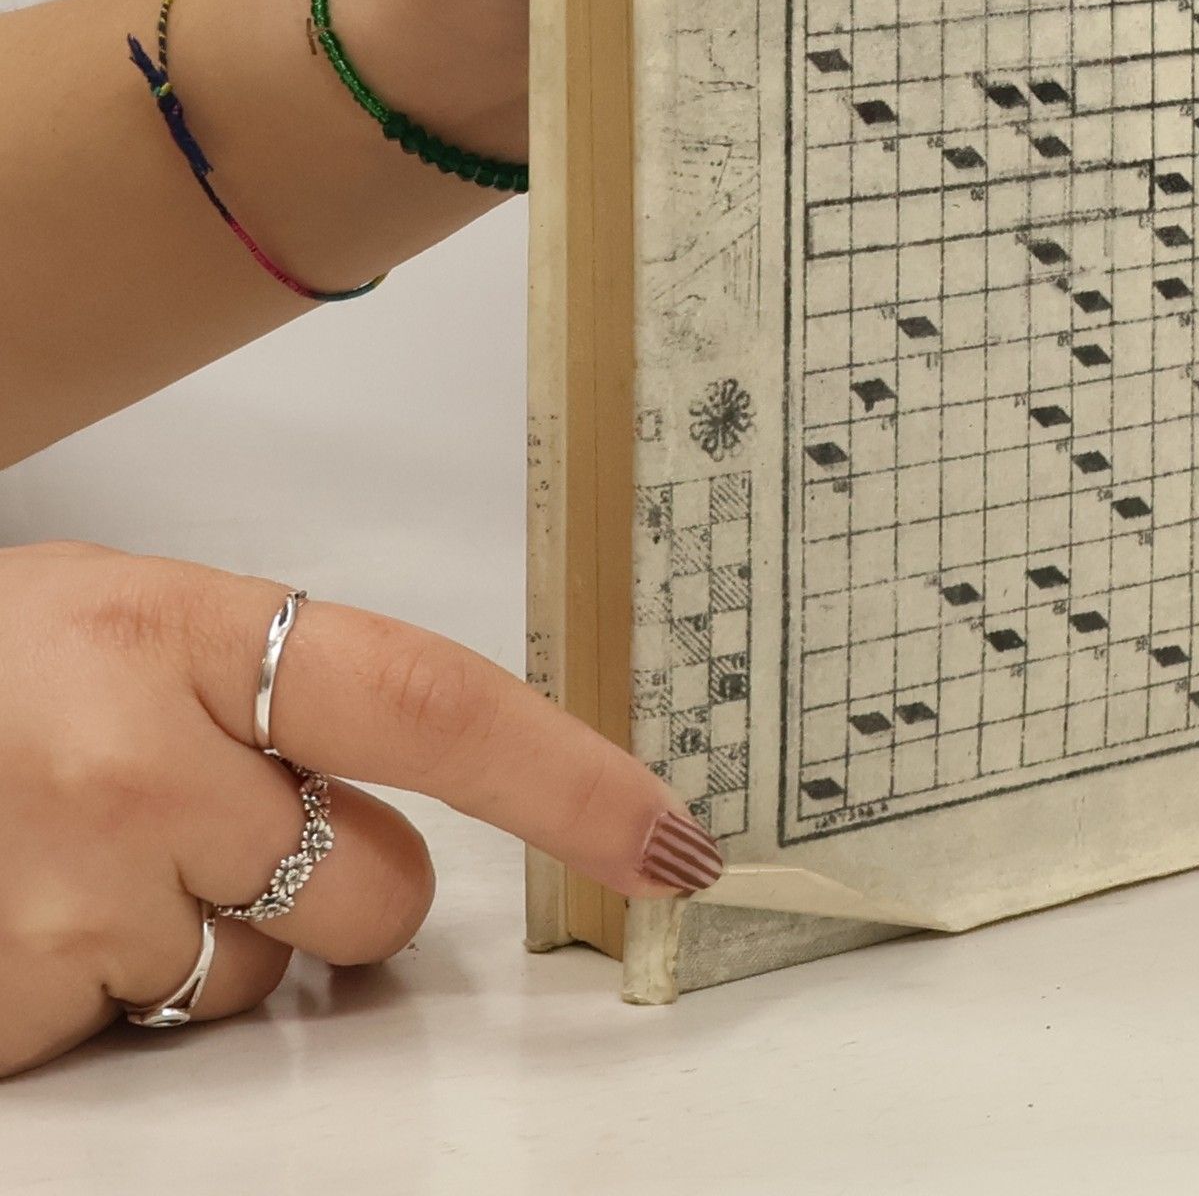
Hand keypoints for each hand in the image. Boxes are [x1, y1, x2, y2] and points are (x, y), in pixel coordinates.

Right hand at [0, 541, 720, 1077]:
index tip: (670, 839)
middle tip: (216, 821)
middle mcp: (137, 758)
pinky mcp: (19, 1005)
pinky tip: (43, 916)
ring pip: (269, 977)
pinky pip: (164, 1035)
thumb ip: (282, 691)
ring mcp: (72, 894)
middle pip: (375, 889)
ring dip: (218, 938)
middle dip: (336, 882)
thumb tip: (439, 793)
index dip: (568, 780)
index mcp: (184, 630)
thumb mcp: (130, 627)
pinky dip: (126, 993)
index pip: (432, 705)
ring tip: (97, 856)